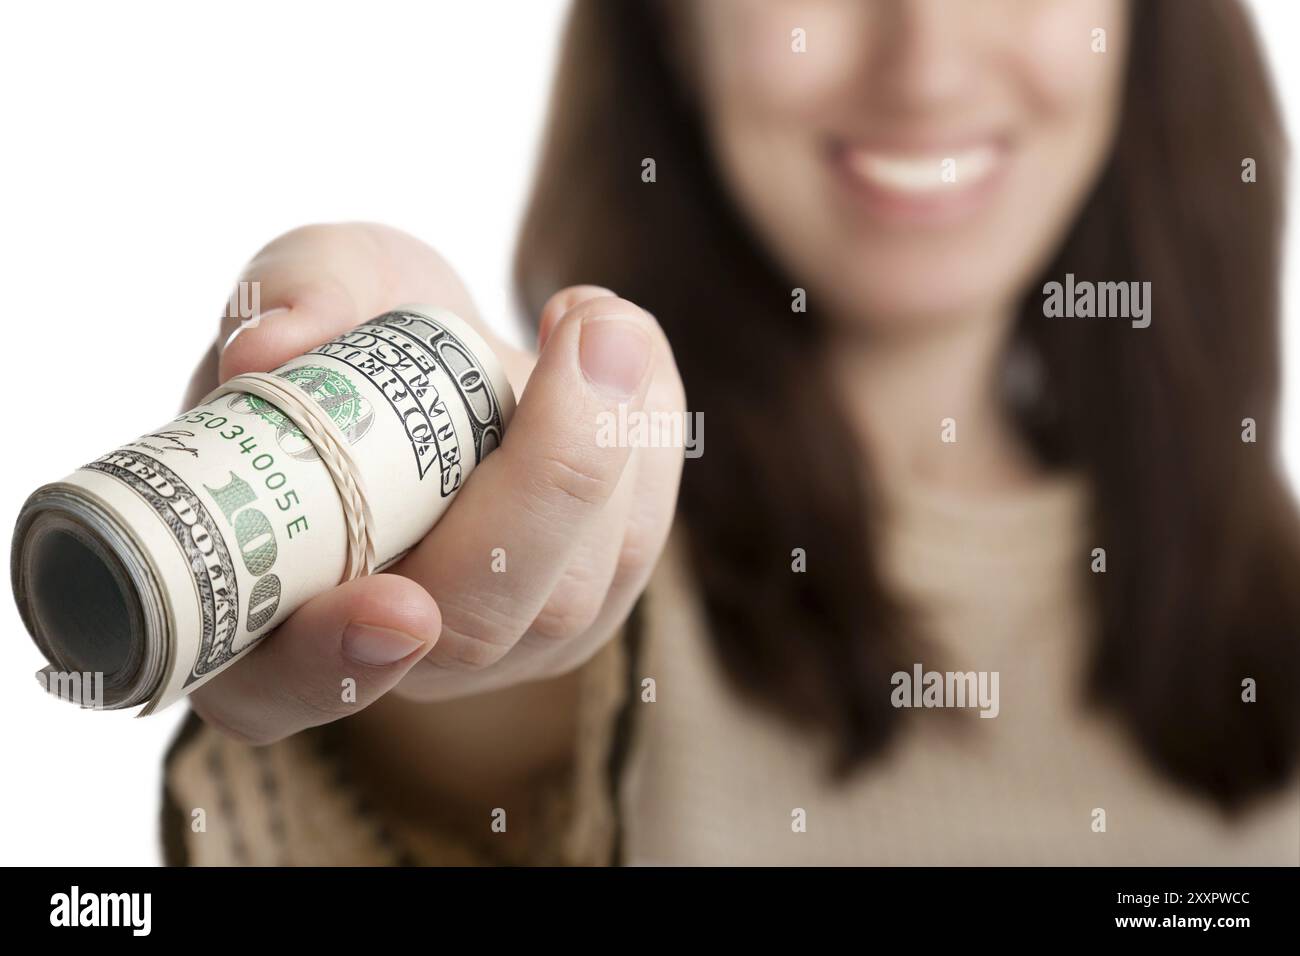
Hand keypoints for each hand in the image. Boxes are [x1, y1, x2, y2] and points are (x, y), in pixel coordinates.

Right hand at [187, 222, 685, 744]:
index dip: (332, 660)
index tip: (396, 607)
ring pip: (569, 596)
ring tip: (590, 316)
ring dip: (606, 444)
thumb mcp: (317, 277)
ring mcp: (488, 650)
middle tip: (580, 340)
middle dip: (545, 488)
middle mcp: (373, 653)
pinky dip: (647, 436)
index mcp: (256, 604)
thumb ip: (286, 293)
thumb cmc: (356, 322)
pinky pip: (635, 547)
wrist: (436, 346)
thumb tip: (268, 347)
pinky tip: (619, 347)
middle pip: (469, 632)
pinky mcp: (577, 614)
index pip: (275, 687)